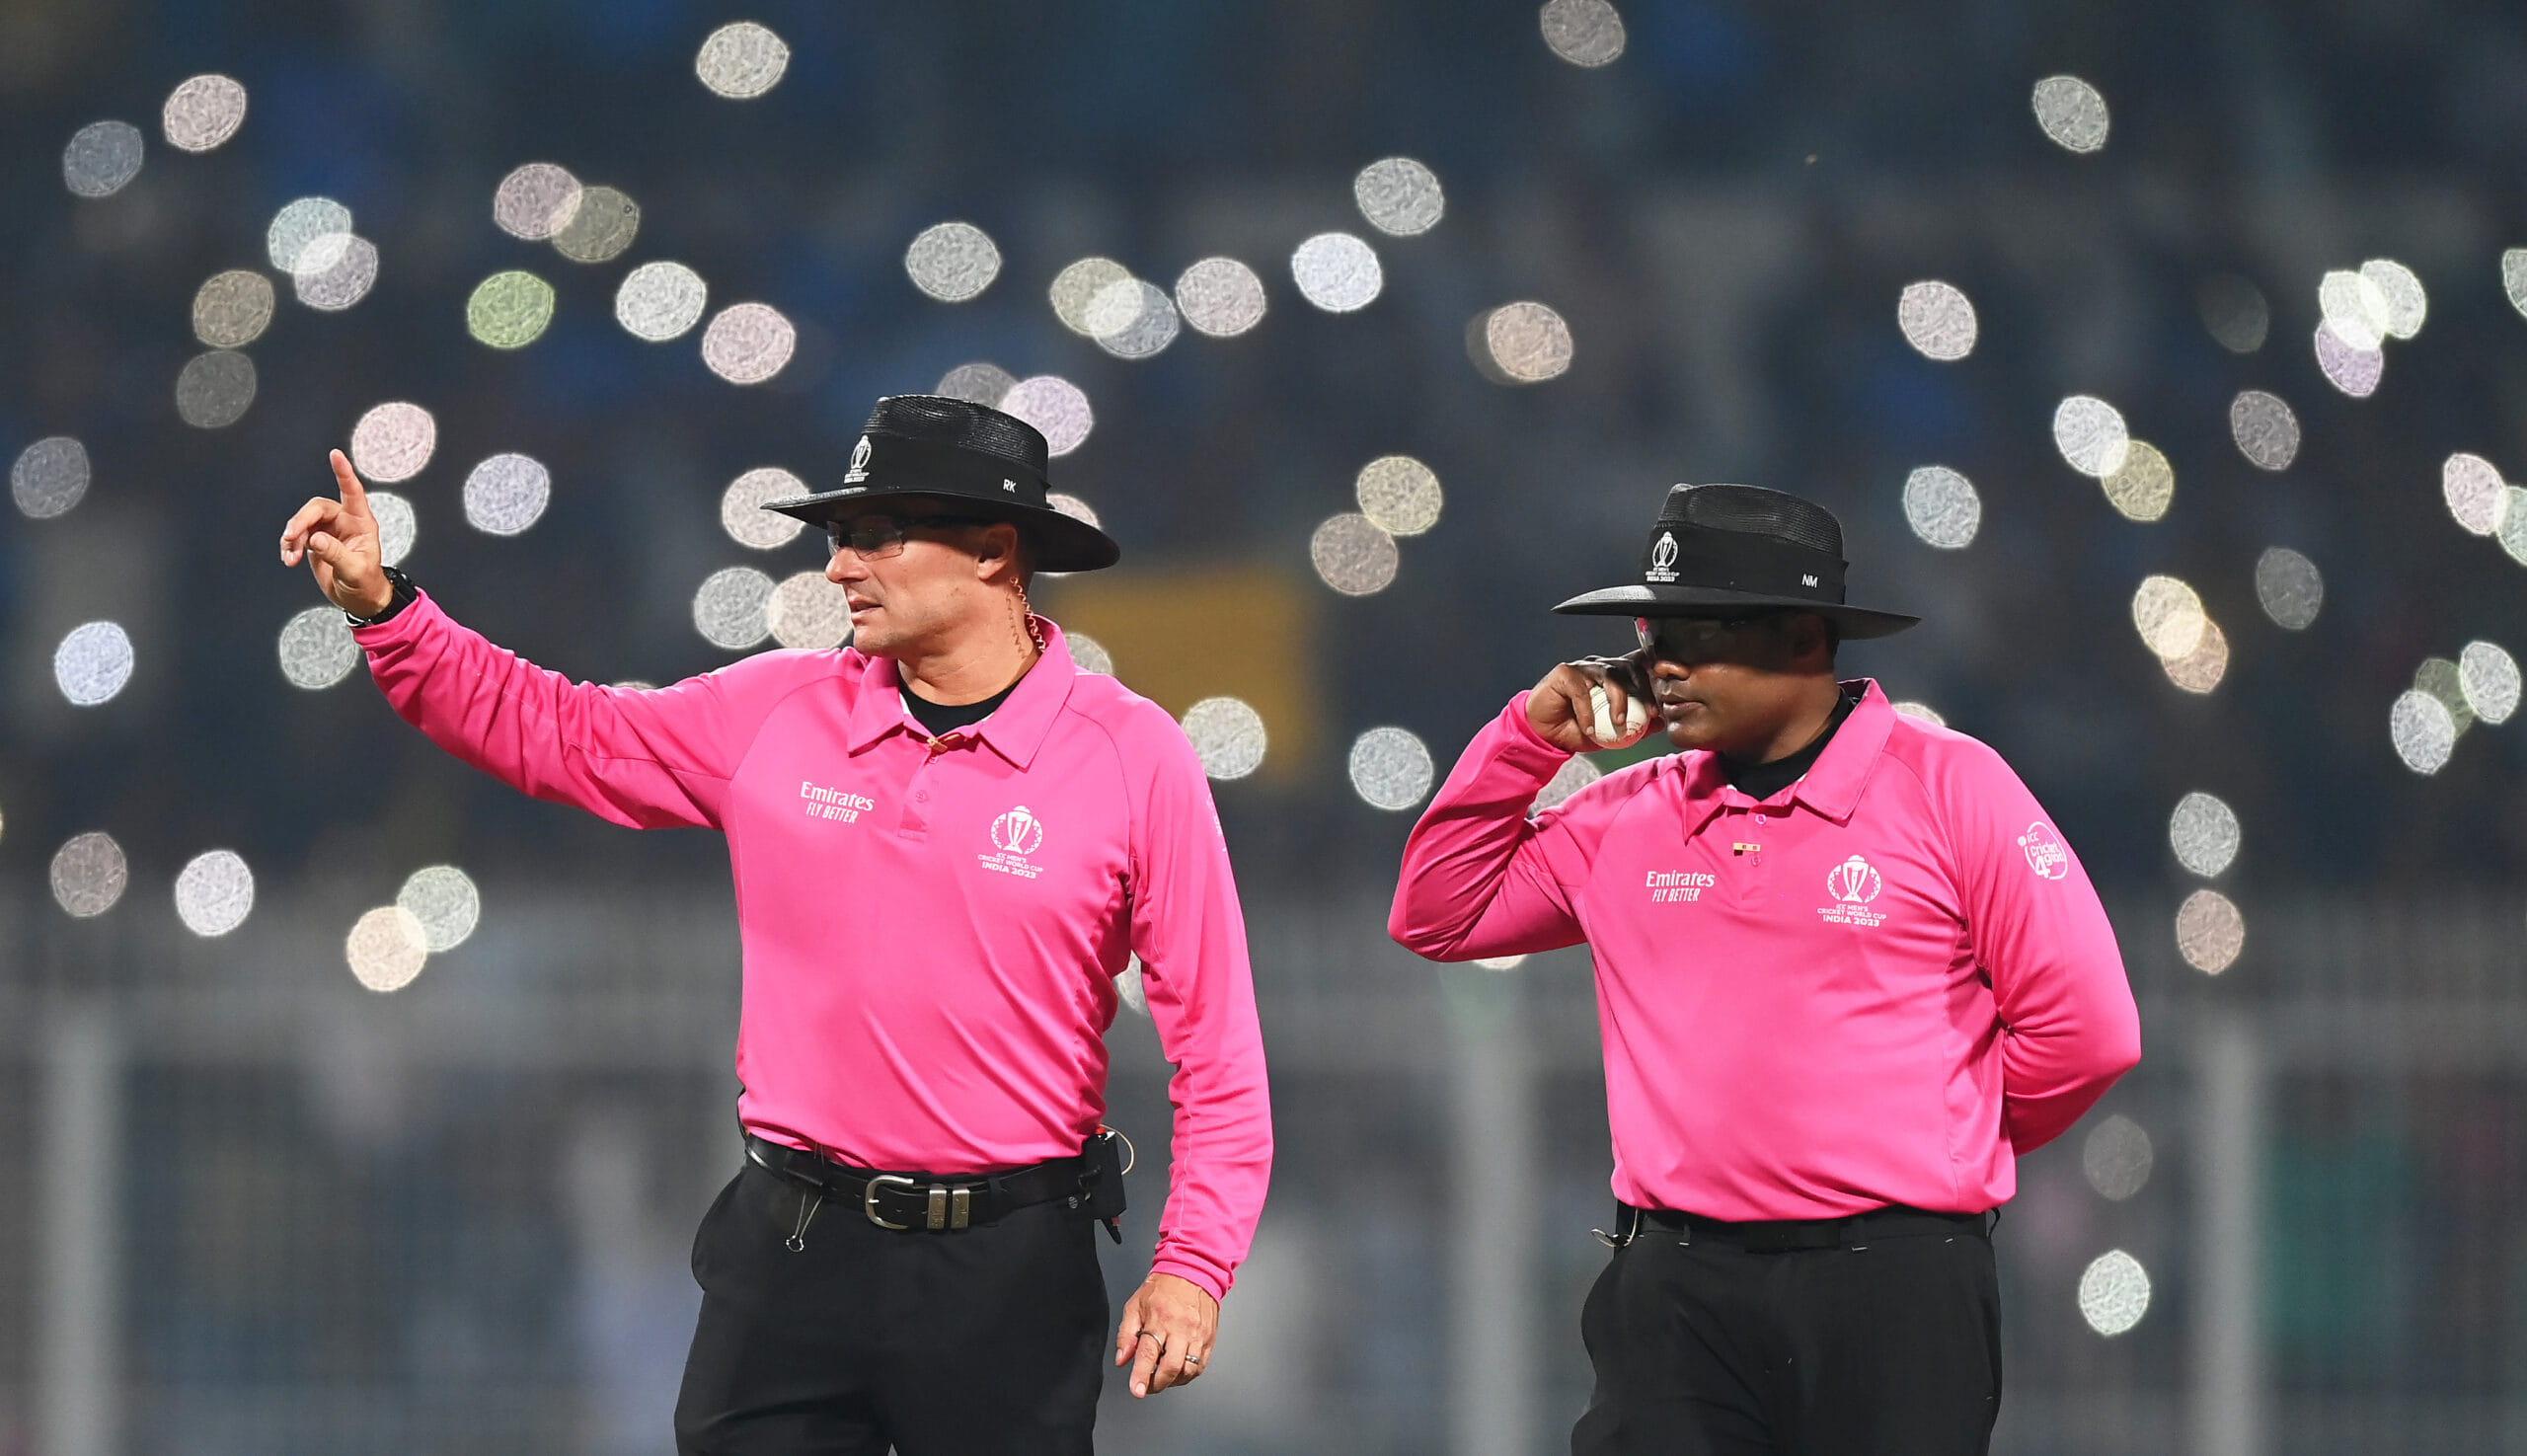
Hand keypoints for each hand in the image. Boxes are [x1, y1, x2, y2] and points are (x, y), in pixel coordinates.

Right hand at [279, 450, 390, 616]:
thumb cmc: (366, 583)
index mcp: (361, 522)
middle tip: (291, 537)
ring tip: (290, 558)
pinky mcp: (315, 541)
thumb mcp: (355, 570)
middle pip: (316, 509)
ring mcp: (328, 530)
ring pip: (302, 522)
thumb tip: (315, 539)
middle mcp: (344, 522)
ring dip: (291, 538)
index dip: (344, 473)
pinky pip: (296, 536)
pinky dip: (288, 546)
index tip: (336, 455)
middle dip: (301, 521)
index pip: (353, 492)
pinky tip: (288, 559)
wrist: (358, 599)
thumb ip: (336, 554)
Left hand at [1113, 1272, 1217, 1397]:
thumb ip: (1126, 1334)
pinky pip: (1201, 1366)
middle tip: (1147, 1386)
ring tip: (1162, 1377)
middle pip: (1171, 1367)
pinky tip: (1178, 1371)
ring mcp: (1198, 1334)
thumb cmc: (1163, 1288)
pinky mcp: (1209, 1338)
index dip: (1141, 1375)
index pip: (1149, 1353)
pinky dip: (1188, 1375)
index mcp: (1160, 1318)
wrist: (1193, 1271)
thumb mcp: (1135, 1305)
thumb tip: (1122, 1359)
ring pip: (1188, 1370)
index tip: (1136, 1390)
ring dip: (1173, 1381)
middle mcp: (1181, 1328)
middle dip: (1157, 1384)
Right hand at [1525, 652, 1655, 752]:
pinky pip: (1582, 691)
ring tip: (1619, 722)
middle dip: (1644, 690)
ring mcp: (1584, 668)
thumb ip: (1636, 727)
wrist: (1545, 734)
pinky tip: (1589, 728)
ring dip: (1619, 700)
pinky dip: (1587, 712)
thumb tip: (1661, 724)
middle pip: (1630, 668)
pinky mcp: (1565, 673)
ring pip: (1609, 675)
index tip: (1667, 692)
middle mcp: (1602, 667)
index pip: (1640, 666)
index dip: (1655, 673)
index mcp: (1616, 676)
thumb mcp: (1612, 734)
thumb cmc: (1578, 730)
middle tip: (1651, 713)